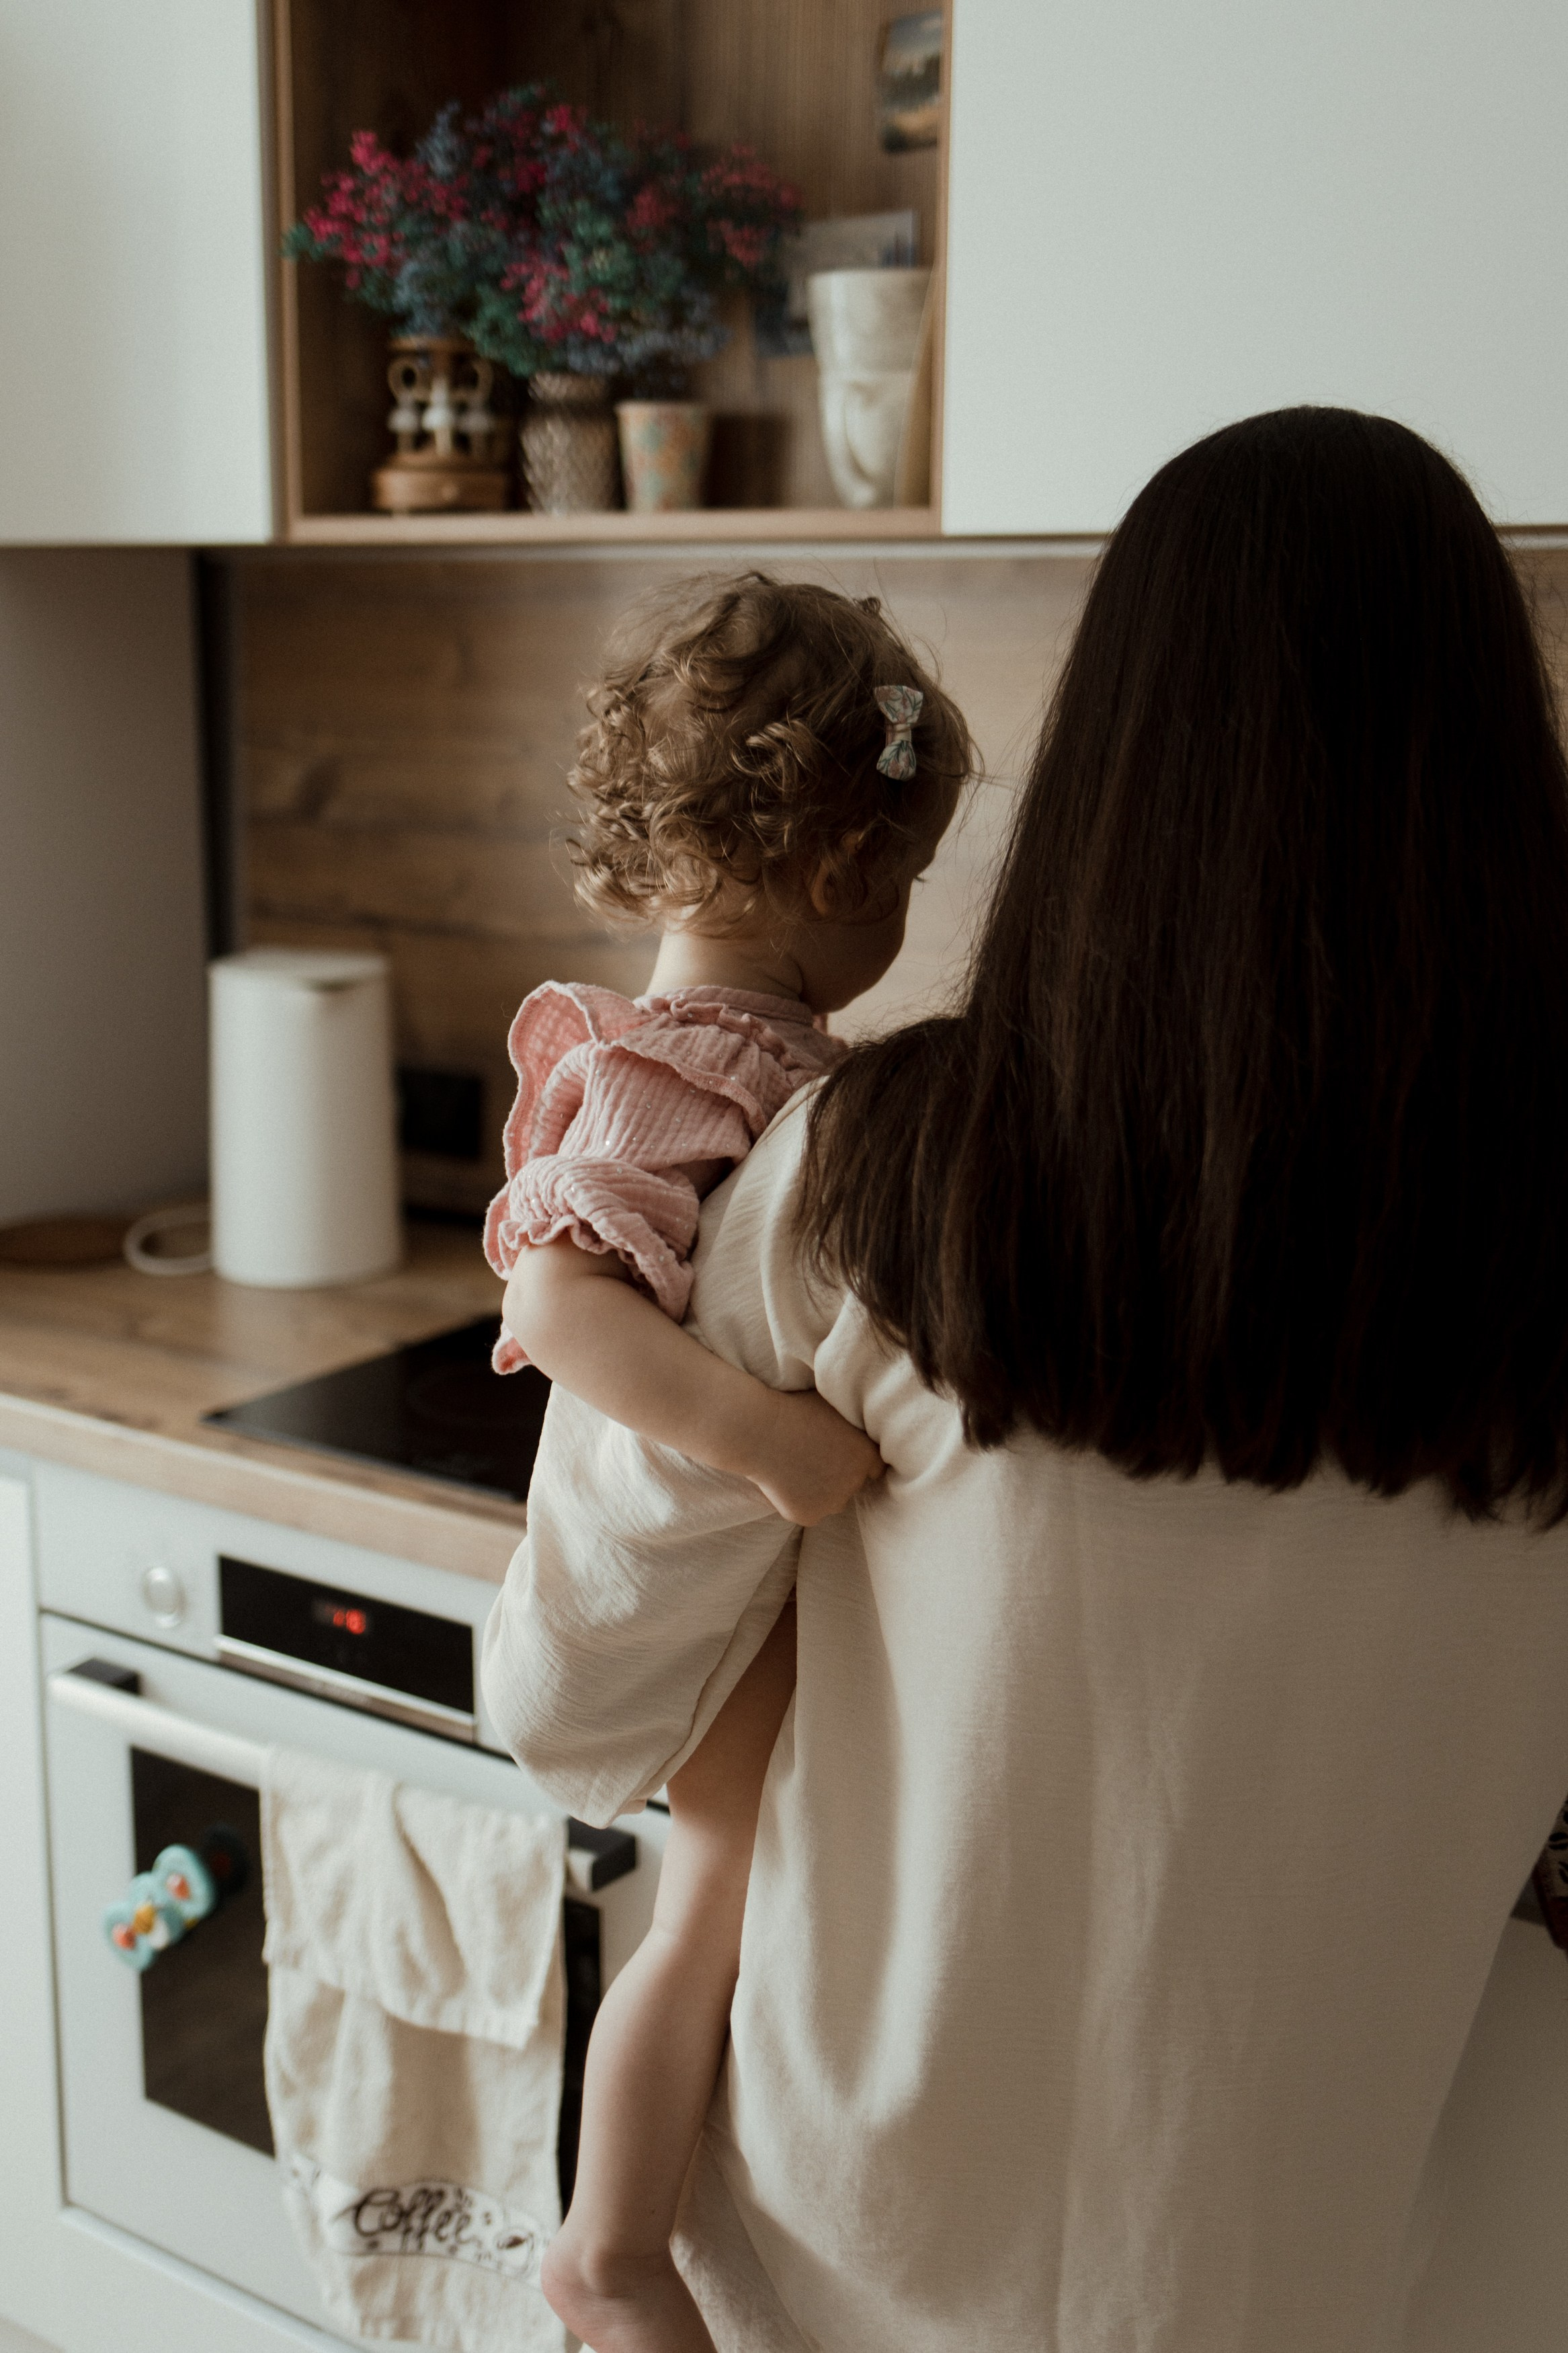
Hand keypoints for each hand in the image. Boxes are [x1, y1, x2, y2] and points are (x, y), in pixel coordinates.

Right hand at [748, 1387, 885, 1524]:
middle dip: (838, 1474)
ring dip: (821, 1491)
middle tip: (813, 1458)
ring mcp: (831, 1502)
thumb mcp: (834, 1405)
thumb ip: (854, 1423)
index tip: (840, 1453)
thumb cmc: (794, 1408)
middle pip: (852, 1485)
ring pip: (831, 1501)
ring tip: (797, 1469)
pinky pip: (807, 1511)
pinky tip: (783, 1482)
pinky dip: (797, 1501)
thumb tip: (863, 1424)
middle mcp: (855, 1482)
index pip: (874, 1467)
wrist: (758, 1430)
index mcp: (866, 1454)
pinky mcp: (808, 1516)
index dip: (856, 1459)